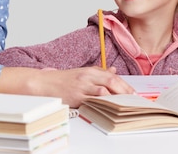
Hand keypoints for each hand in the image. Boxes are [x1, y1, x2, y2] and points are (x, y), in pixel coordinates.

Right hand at [0, 66, 135, 107]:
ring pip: (104, 92)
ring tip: (125, 104)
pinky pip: (92, 100)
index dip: (125, 84)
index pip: (112, 77)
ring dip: (116, 98)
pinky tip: (109, 107)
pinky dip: (102, 103)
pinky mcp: (76, 97)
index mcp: (91, 71)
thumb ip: (99, 72)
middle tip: (133, 99)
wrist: (44, 83)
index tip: (133, 92)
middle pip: (111, 83)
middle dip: (125, 91)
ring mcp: (82, 87)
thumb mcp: (82, 72)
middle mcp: (88, 77)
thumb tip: (113, 70)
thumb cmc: (63, 79)